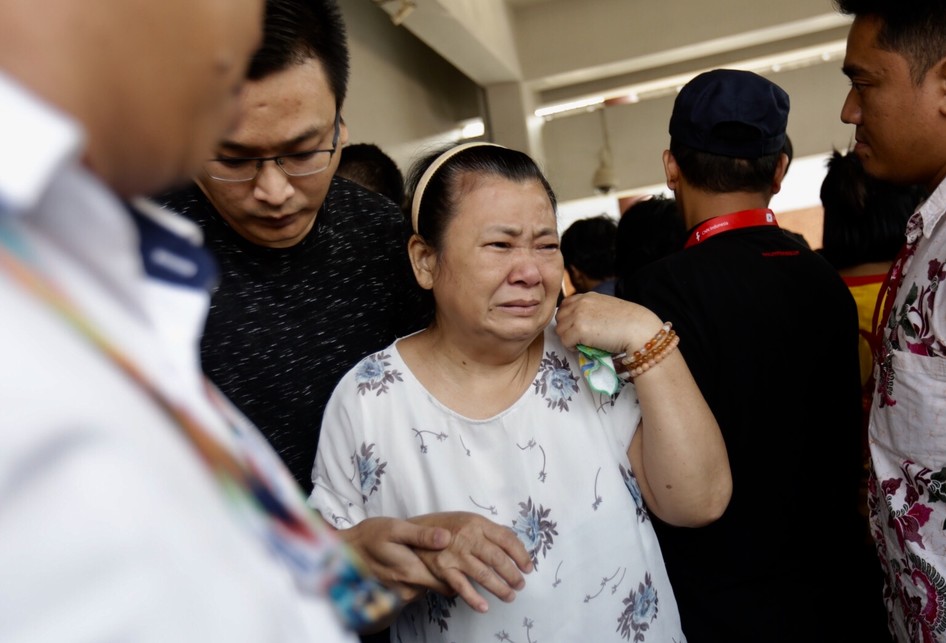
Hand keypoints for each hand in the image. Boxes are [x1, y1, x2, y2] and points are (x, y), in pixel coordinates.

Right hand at [338, 516, 452, 602]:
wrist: (344, 552)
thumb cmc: (369, 536)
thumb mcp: (395, 528)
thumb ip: (422, 535)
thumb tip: (446, 537)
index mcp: (411, 572)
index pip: (448, 582)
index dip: (455, 569)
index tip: (454, 554)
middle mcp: (408, 590)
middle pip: (439, 586)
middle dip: (442, 571)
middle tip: (437, 550)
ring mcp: (401, 596)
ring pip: (427, 588)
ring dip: (427, 574)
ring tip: (420, 554)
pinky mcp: (395, 597)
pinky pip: (416, 589)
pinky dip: (417, 578)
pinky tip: (409, 562)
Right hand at [408, 512, 533, 612]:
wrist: (413, 532)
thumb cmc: (444, 526)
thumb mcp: (467, 520)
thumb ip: (487, 531)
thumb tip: (512, 544)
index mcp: (477, 523)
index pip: (507, 538)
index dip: (521, 554)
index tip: (528, 567)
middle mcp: (468, 537)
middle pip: (498, 558)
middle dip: (513, 574)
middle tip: (521, 584)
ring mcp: (455, 554)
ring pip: (484, 574)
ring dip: (500, 588)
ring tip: (510, 596)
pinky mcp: (443, 568)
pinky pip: (462, 587)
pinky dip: (474, 599)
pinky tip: (484, 607)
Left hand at [555, 292, 662, 354]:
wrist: (640, 330)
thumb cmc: (630, 322)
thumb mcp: (607, 308)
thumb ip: (592, 310)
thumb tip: (578, 323)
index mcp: (588, 296)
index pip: (565, 305)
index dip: (569, 318)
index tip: (578, 328)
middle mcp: (581, 302)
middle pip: (559, 318)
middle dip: (567, 329)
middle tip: (581, 338)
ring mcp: (578, 315)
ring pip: (560, 331)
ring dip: (570, 339)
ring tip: (585, 343)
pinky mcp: (579, 330)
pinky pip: (565, 342)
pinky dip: (573, 347)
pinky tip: (587, 347)